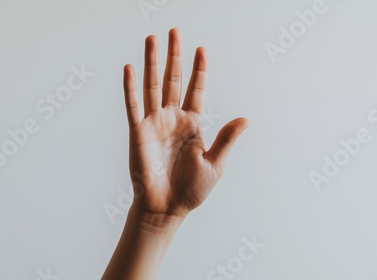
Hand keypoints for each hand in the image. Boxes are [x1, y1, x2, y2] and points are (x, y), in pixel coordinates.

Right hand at [123, 28, 249, 217]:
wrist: (168, 208)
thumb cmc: (192, 189)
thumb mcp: (215, 163)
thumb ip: (226, 138)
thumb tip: (246, 118)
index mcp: (192, 123)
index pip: (196, 89)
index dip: (199, 69)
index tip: (201, 49)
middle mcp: (173, 118)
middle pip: (173, 80)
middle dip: (174, 55)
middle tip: (174, 32)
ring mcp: (154, 123)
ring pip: (152, 86)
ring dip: (151, 62)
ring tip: (152, 39)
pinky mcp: (138, 133)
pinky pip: (134, 106)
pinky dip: (131, 88)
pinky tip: (129, 68)